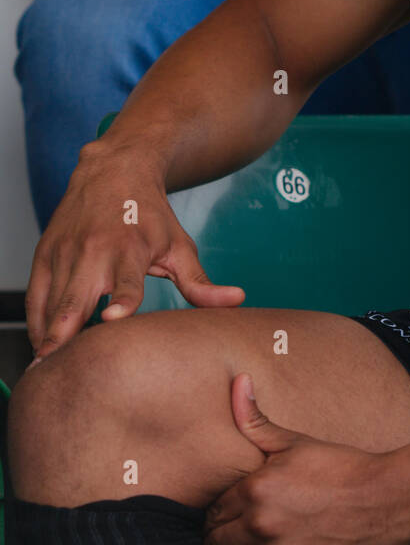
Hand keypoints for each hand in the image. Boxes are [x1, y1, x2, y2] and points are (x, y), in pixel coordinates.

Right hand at [25, 145, 244, 360]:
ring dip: (48, 339)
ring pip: (50, 305)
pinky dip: (37, 324)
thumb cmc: (149, 215)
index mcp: (130, 250)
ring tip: (49, 372)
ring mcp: (65, 253)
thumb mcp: (179, 246)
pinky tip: (44, 347)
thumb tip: (237, 301)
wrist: (113, 170)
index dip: (121, 302)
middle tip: (60, 373)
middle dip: (65, 338)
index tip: (113, 320)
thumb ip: (200, 282)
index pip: (127, 282)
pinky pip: (35, 297)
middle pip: (76, 301)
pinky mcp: (44, 254)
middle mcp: (94, 251)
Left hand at [203, 373, 406, 544]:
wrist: (386, 500)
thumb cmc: (342, 469)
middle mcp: (261, 527)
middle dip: (223, 536)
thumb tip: (238, 384)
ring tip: (261, 540)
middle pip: (216, 544)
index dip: (220, 510)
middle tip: (240, 527)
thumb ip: (256, 420)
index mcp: (256, 491)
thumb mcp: (296, 442)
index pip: (212, 512)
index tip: (231, 509)